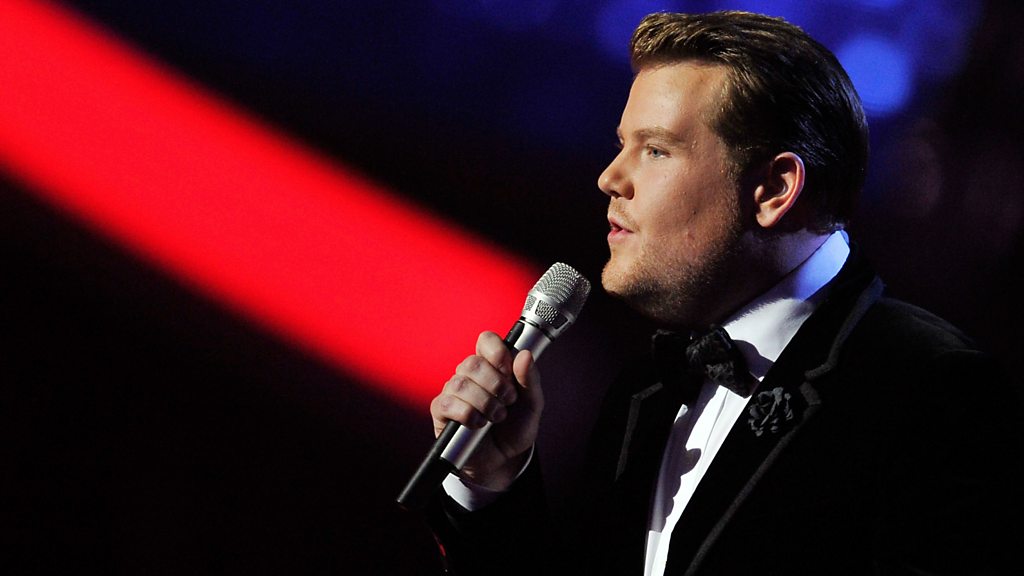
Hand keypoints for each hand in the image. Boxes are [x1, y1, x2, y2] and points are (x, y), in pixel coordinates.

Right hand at [429, 330, 542, 491]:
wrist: (503, 461)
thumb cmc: (515, 429)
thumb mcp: (532, 405)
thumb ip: (530, 380)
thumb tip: (524, 354)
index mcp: (492, 366)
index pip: (486, 341)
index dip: (496, 351)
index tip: (507, 368)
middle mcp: (470, 375)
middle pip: (472, 362)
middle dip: (496, 384)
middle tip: (508, 401)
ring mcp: (453, 392)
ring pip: (461, 383)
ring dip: (485, 402)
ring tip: (496, 417)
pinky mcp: (442, 412)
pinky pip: (449, 403)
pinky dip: (468, 415)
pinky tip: (478, 424)